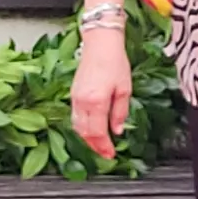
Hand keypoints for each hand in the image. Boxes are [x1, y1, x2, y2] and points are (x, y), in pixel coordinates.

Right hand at [68, 33, 130, 161]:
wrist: (100, 44)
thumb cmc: (114, 62)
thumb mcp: (124, 89)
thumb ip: (120, 112)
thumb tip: (117, 130)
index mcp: (97, 102)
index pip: (97, 132)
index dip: (104, 146)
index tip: (111, 154)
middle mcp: (82, 102)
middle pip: (85, 133)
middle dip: (95, 146)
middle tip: (105, 153)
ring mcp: (75, 98)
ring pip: (77, 126)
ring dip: (87, 138)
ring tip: (98, 144)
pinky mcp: (73, 94)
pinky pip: (74, 117)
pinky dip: (82, 127)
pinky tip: (91, 129)